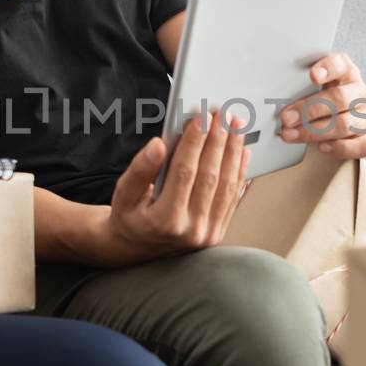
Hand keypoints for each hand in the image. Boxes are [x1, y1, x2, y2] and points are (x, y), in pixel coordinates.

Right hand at [100, 111, 250, 263]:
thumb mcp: (123, 194)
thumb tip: (158, 144)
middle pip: (210, 176)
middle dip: (219, 141)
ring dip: (234, 153)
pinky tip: (243, 153)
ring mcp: (207, 234)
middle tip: (224, 115)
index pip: (185, 172)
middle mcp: (191, 230)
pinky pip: (233, 199)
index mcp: (166, 221)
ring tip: (236, 127)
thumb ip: (140, 169)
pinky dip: (240, 173)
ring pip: (227, 186)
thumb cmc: (129, 217)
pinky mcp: (217, 233)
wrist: (135, 250)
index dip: (194, 142)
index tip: (201, 117)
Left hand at [278, 51, 365, 159]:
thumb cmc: (316, 104)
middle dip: (309, 109)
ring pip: (346, 123)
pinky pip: (362, 144)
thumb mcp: (307, 91)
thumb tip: (274, 98)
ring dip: (315, 132)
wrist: (333, 127)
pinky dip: (340, 147)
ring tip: (292, 135)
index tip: (312, 76)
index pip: (341, 64)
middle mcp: (360, 92)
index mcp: (345, 73)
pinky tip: (321, 148)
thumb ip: (297, 89)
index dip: (328, 68)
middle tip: (286, 118)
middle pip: (340, 98)